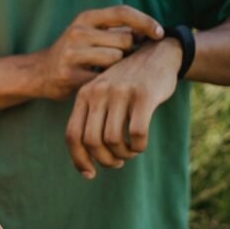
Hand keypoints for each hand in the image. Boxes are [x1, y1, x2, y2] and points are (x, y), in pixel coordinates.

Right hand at [37, 5, 164, 99]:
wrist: (38, 73)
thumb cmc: (73, 52)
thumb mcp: (89, 33)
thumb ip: (115, 30)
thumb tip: (150, 32)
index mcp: (85, 18)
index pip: (122, 12)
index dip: (145, 21)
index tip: (159, 33)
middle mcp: (77, 32)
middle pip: (125, 40)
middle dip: (130, 51)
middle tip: (121, 59)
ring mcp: (71, 53)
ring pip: (116, 59)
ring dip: (118, 68)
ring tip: (106, 70)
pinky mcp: (69, 74)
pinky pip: (103, 78)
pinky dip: (106, 82)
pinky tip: (98, 81)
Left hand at [65, 38, 182, 177]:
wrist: (157, 54)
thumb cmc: (128, 85)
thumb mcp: (103, 96)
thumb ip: (92, 121)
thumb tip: (86, 162)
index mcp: (84, 95)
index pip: (72, 135)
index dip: (78, 159)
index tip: (89, 174)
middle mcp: (98, 93)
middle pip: (92, 142)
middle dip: (105, 160)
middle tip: (117, 162)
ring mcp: (120, 93)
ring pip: (113, 140)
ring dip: (123, 154)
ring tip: (130, 152)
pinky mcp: (144, 95)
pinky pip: (137, 134)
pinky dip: (138, 147)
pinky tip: (140, 145)